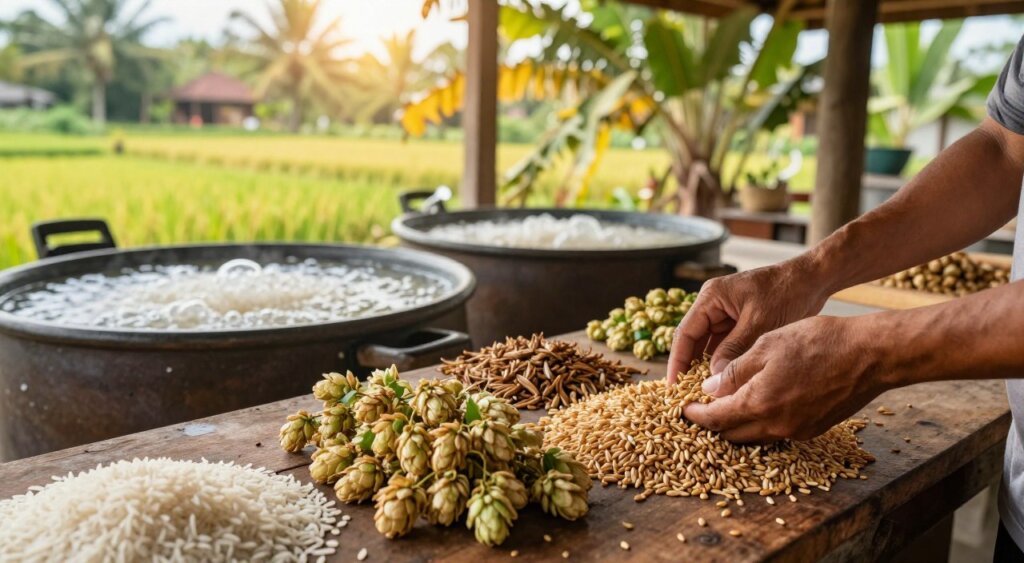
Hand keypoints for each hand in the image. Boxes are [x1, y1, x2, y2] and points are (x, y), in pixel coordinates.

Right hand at [667, 257, 830, 381]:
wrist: (813, 279)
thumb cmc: (787, 292)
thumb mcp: (759, 323)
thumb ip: (735, 349)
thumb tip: (715, 378)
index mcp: (711, 297)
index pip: (685, 333)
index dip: (677, 361)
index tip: (673, 386)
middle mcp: (713, 305)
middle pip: (693, 340)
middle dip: (689, 367)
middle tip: (686, 395)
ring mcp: (726, 314)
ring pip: (709, 346)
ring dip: (707, 367)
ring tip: (703, 394)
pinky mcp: (739, 323)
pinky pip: (724, 346)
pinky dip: (724, 363)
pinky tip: (724, 382)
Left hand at [682, 316, 885, 441]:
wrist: (871, 354)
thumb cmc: (819, 341)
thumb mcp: (767, 345)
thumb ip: (735, 371)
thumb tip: (710, 389)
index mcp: (759, 403)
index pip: (715, 419)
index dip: (695, 415)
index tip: (682, 409)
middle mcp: (777, 425)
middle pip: (732, 434)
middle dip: (713, 423)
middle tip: (701, 407)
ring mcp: (798, 430)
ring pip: (755, 436)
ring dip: (737, 424)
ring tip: (727, 404)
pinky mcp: (814, 429)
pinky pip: (777, 432)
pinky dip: (761, 422)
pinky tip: (759, 404)